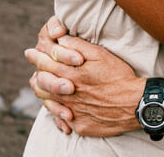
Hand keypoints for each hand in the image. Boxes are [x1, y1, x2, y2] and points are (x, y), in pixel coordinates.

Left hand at [25, 23, 143, 136]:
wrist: (134, 103)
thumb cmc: (119, 75)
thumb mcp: (101, 55)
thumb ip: (79, 46)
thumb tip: (61, 39)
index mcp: (71, 74)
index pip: (46, 64)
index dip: (37, 57)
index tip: (30, 52)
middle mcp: (67, 94)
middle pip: (42, 84)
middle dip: (35, 73)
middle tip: (32, 69)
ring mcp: (72, 111)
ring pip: (48, 102)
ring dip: (42, 92)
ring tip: (39, 85)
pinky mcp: (79, 125)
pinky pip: (62, 119)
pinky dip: (58, 111)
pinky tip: (60, 106)